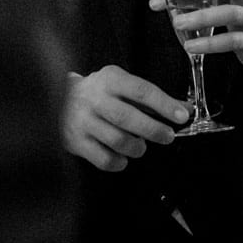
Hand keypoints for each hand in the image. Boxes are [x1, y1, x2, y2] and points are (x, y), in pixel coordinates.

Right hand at [62, 66, 189, 171]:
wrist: (58, 99)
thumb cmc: (100, 92)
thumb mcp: (123, 85)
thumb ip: (152, 98)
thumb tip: (185, 110)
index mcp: (110, 80)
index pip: (142, 91)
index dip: (164, 104)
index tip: (182, 116)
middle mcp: (95, 99)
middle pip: (128, 118)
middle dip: (154, 130)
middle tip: (168, 136)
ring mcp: (83, 122)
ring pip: (117, 141)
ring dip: (137, 147)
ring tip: (141, 146)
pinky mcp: (75, 142)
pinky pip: (104, 159)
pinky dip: (119, 162)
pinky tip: (123, 157)